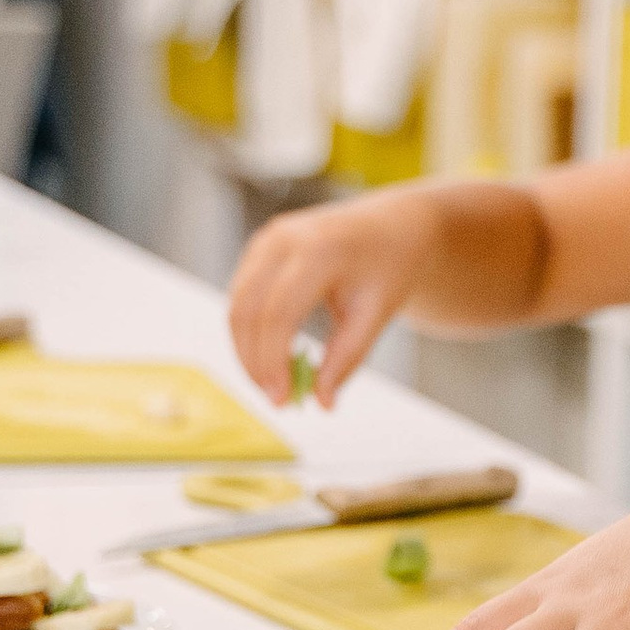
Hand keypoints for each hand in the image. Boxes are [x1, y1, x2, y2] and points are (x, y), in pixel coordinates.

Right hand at [228, 187, 437, 408]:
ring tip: (276, 385)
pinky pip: (242, 297)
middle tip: (276, 401)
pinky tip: (272, 359)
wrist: (392, 225)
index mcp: (319, 250)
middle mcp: (283, 239)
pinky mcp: (259, 248)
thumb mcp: (377, 314)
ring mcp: (266, 240)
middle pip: (247, 311)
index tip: (281, 400)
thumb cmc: (388, 270)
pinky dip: (250, 332)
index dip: (272, 360)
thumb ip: (347, 358)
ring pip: (237, 306)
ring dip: (248, 351)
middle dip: (254, 362)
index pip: (279, 313)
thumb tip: (322, 403)